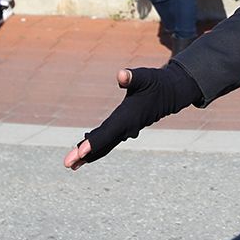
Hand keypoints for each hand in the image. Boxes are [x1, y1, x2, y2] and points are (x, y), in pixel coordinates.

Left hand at [65, 62, 201, 169]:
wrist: (172, 93)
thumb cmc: (157, 83)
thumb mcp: (146, 77)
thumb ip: (133, 77)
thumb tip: (121, 75)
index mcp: (129, 117)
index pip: (108, 132)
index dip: (93, 142)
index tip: (80, 152)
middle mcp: (127, 128)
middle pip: (103, 144)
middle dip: (84, 155)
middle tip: (67, 164)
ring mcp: (126, 131)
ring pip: (105, 146)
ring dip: (88, 155)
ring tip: (72, 164)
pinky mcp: (125, 129)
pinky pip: (108, 142)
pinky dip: (96, 148)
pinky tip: (84, 151)